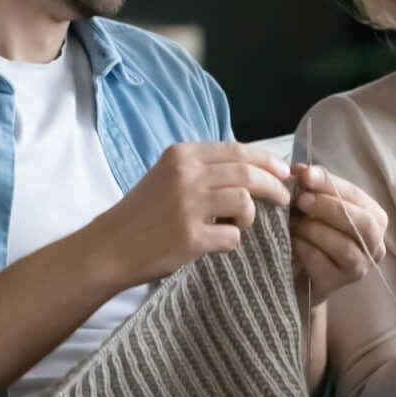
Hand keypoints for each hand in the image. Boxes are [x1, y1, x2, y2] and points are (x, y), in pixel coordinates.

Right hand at [90, 141, 291, 284]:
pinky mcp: (191, 237)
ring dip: (249, 217)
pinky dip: (232, 241)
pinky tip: (218, 243)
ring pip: (245, 202)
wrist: (111, 247)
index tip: (283, 172)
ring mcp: (189, 205)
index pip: (237, 150)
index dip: (266, 161)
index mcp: (182, 155)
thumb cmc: (144, 212)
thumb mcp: (169, 175)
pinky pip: (233, 237)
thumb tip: (255, 168)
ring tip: (238, 225)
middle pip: (247, 173)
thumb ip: (204, 168)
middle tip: (284, 199)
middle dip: (273, 186)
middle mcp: (186, 175)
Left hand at [289, 164, 386, 299]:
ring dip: (312, 229)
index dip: (330, 183)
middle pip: (362, 223)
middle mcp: (375, 245)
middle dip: (329, 207)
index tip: (305, 175)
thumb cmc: (313, 233)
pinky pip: (320, 261)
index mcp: (375, 218)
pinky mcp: (336, 283)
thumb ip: (313, 185)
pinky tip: (290, 242)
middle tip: (300, 200)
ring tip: (292, 224)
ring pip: (343, 245)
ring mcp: (359, 268)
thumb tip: (301, 170)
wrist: (299, 274)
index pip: (357, 196)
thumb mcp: (315, 205)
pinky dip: (302, 247)